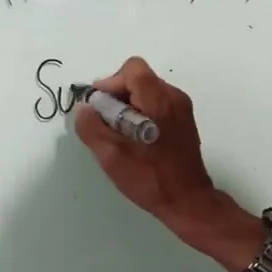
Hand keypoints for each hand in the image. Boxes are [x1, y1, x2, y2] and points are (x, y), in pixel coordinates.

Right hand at [74, 57, 217, 229]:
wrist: (188, 202)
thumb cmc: (150, 177)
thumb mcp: (111, 155)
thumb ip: (92, 126)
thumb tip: (84, 108)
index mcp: (159, 99)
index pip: (132, 69)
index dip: (110, 83)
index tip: (100, 107)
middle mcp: (174, 97)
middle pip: (138, 79)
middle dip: (117, 97)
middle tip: (106, 125)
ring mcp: (182, 110)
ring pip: (147, 94)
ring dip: (128, 108)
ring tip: (119, 136)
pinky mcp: (183, 123)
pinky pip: (156, 107)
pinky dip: (141, 116)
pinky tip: (135, 142)